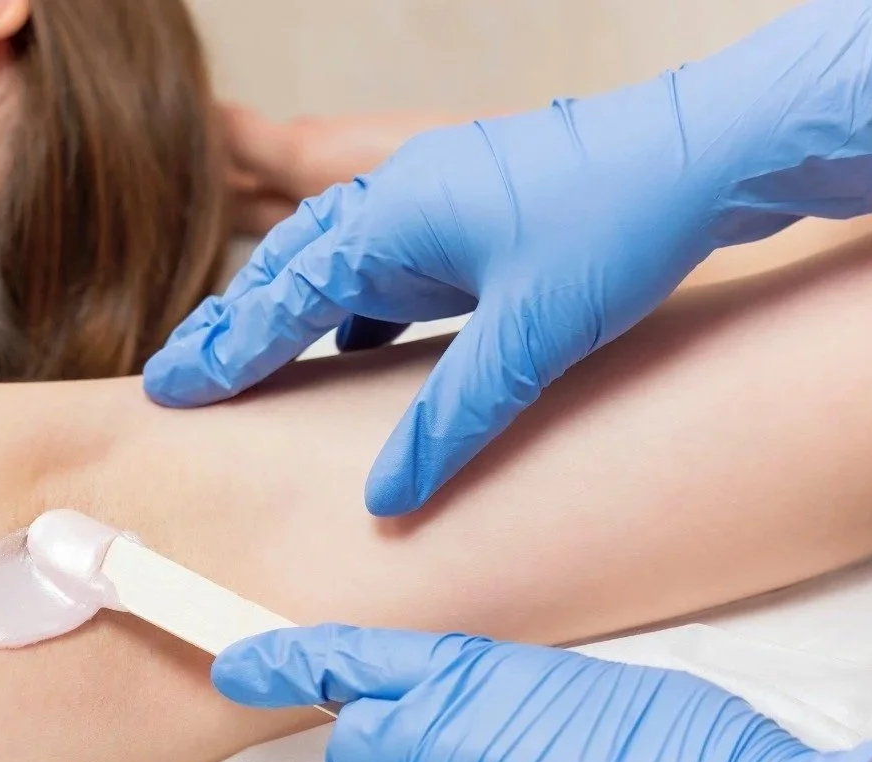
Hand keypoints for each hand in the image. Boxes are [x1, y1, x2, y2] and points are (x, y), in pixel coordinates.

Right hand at [148, 0, 871, 515]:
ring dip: (290, 313)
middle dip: (233, 325)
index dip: (223, 348)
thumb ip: (450, 420)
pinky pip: (388, 266)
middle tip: (181, 374)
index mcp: (392, 219)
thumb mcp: (529, 338)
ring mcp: (432, 202)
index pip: (282, 294)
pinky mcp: (468, 215)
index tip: (169, 387)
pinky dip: (357, 308)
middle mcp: (398, 201)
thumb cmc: (616, 225)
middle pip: (290, 268)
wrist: (702, 153)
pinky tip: (358, 344)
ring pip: (334, 264)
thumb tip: (384, 500)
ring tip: (252, 363)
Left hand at [213, 625, 871, 761]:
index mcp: (461, 674)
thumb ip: (486, 699)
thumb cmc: (670, 753)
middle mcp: (427, 742)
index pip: (343, 659)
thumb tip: (453, 718)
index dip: (283, 661)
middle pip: (354, 752)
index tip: (238, 662)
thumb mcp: (565, 690)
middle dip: (390, 757)